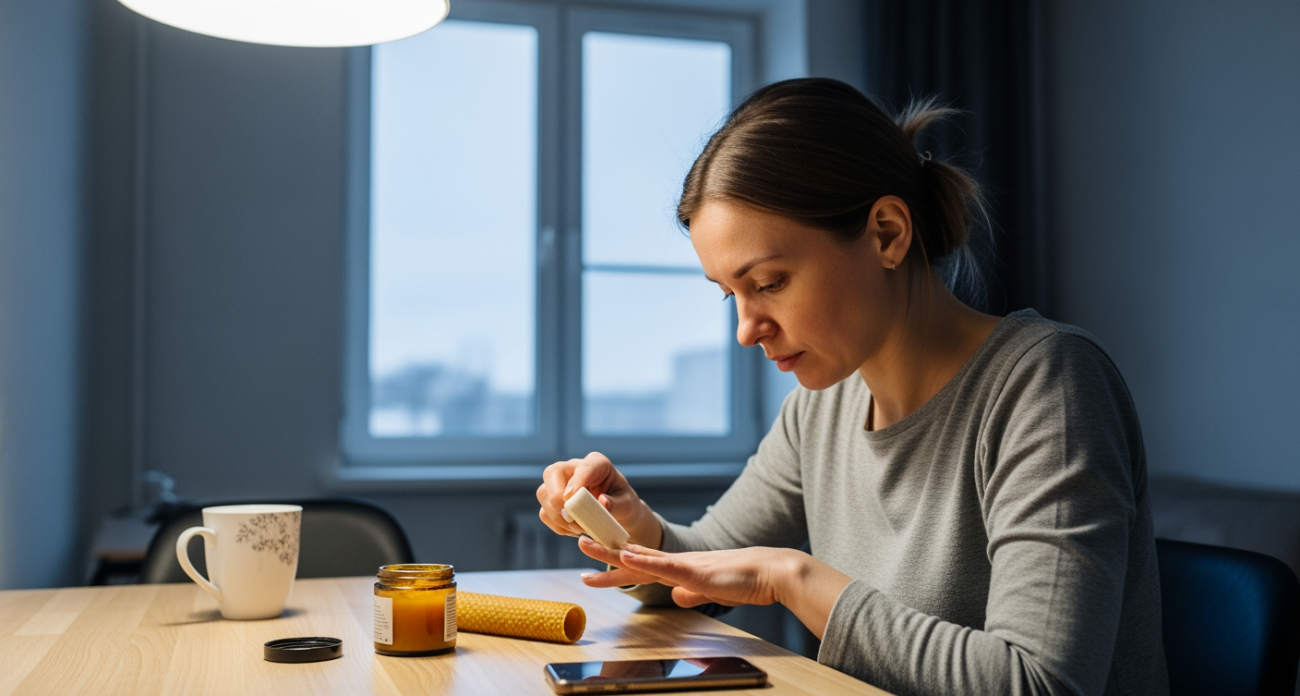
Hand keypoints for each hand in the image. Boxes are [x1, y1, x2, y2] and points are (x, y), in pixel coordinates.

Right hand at [536, 452, 662, 548]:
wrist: (618, 514)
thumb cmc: (623, 504)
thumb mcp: (627, 504)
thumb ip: (616, 504)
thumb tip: (603, 502)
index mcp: (597, 463)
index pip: (583, 467)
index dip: (576, 481)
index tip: (572, 497)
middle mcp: (574, 469)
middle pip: (552, 473)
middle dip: (557, 497)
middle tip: (570, 518)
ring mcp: (560, 484)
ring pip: (543, 493)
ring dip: (557, 515)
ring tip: (578, 529)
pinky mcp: (552, 501)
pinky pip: (544, 512)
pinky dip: (557, 525)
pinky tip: (572, 530)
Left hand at [577, 539, 852, 639]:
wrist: (771, 573)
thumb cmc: (745, 581)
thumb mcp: (709, 591)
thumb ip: (690, 592)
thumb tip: (675, 597)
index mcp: (679, 569)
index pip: (641, 565)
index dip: (615, 563)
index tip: (592, 563)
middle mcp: (677, 563)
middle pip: (634, 556)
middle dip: (604, 552)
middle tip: (579, 543)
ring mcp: (685, 566)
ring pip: (641, 557)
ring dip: (612, 553)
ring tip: (587, 546)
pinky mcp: (696, 572)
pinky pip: (664, 566)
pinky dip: (643, 561)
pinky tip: (626, 557)